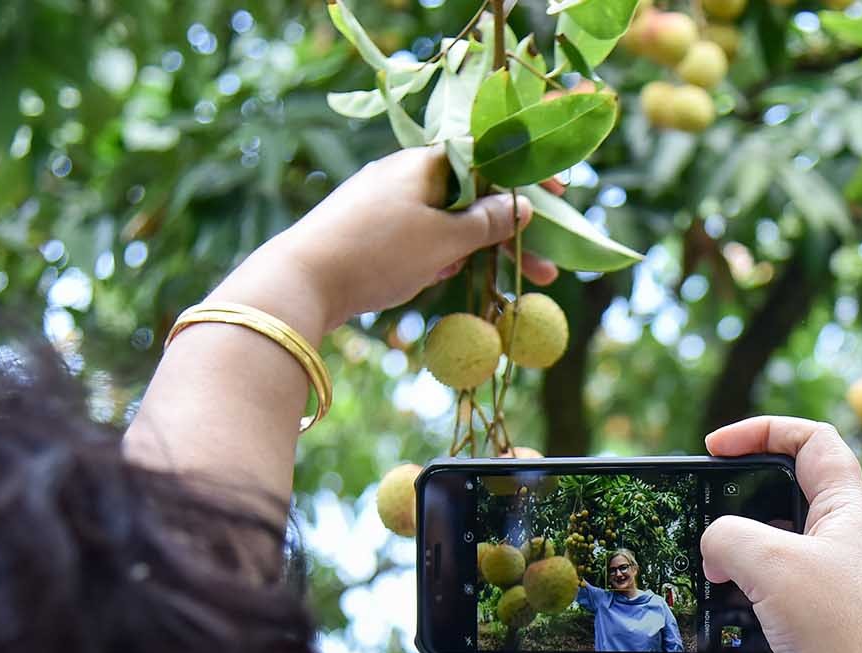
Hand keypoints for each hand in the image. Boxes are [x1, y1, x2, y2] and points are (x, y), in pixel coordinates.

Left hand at [267, 148, 557, 331]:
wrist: (300, 283)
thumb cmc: (377, 252)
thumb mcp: (443, 240)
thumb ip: (486, 223)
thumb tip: (519, 206)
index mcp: (425, 163)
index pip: (488, 158)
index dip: (526, 179)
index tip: (560, 199)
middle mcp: (405, 174)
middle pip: (473, 197)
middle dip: (511, 234)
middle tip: (545, 272)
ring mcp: (386, 202)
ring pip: (448, 221)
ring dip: (480, 250)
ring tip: (503, 284)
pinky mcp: (371, 232)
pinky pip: (422, 236)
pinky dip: (443, 255)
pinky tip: (447, 277)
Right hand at [678, 417, 861, 652]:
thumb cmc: (837, 625)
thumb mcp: (770, 561)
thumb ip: (728, 536)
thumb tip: (715, 550)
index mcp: (849, 512)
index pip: (814, 443)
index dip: (764, 431)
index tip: (715, 448)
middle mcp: (848, 555)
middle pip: (783, 520)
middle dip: (734, 529)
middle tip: (699, 539)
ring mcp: (836, 608)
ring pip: (769, 593)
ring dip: (725, 604)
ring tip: (691, 612)